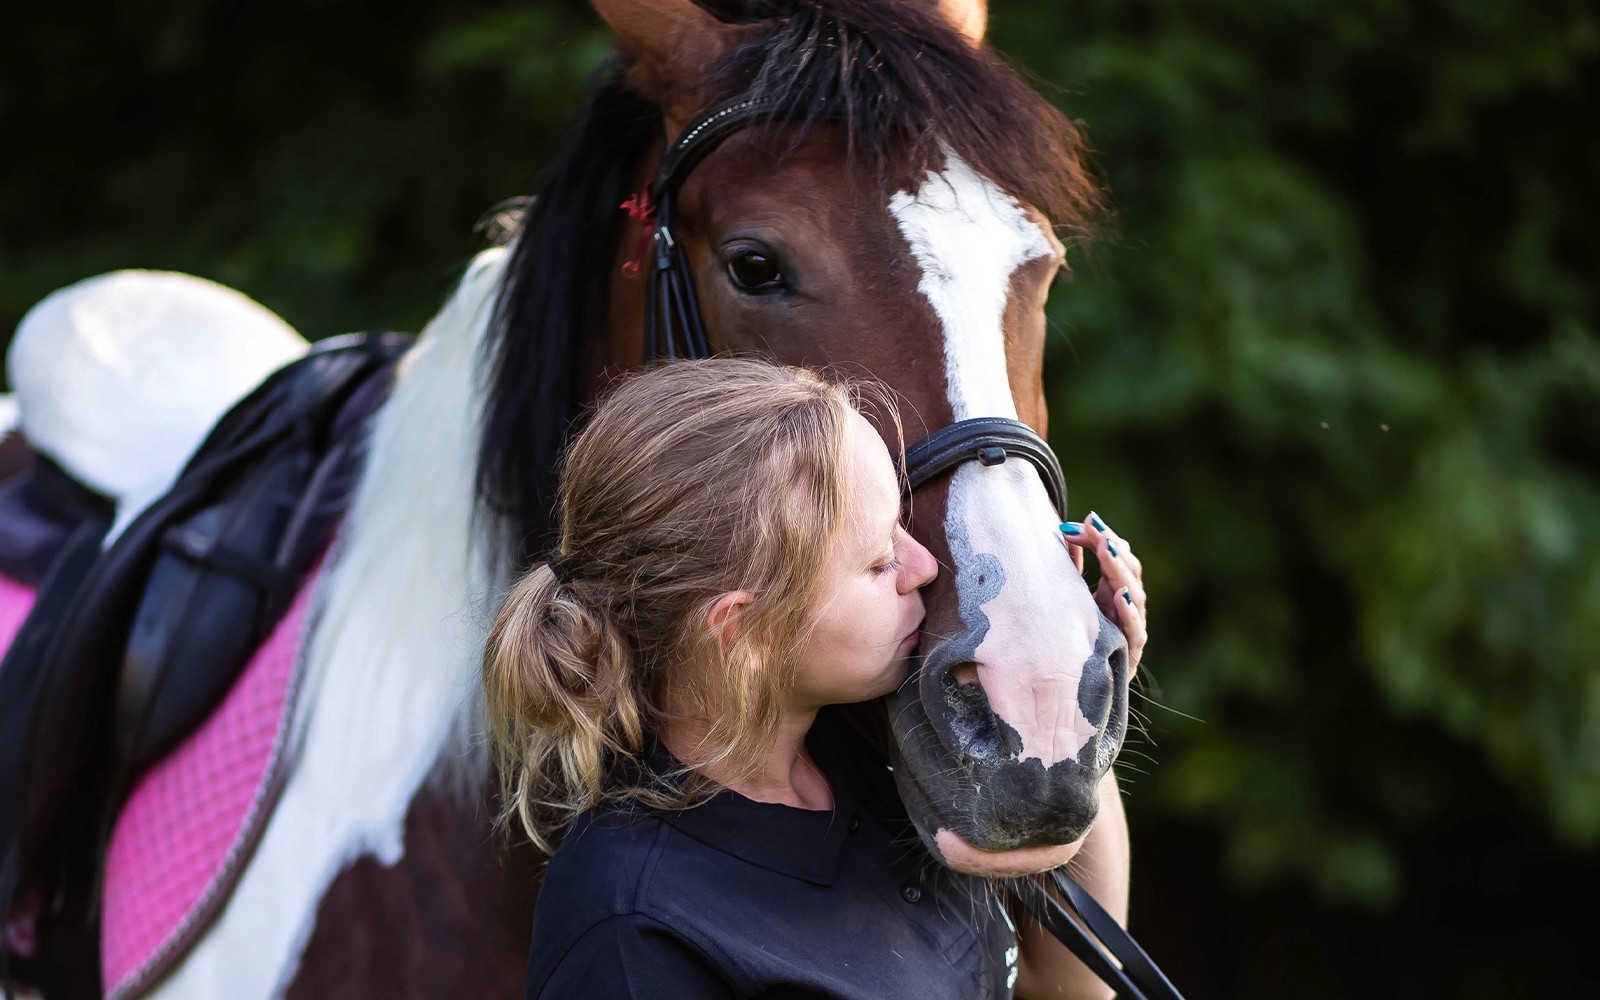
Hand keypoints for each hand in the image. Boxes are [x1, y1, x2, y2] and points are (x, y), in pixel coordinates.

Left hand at [1060, 511, 1146, 675]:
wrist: (1078, 693)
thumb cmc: (1073, 641)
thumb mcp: (1070, 601)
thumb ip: (1071, 569)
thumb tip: (1063, 532)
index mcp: (1113, 590)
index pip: (1116, 555)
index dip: (1103, 537)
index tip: (1084, 521)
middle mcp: (1125, 606)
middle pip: (1127, 569)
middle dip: (1111, 546)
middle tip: (1095, 528)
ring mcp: (1131, 627)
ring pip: (1134, 594)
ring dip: (1120, 571)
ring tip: (1107, 550)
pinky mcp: (1130, 652)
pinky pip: (1134, 631)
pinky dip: (1129, 613)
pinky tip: (1119, 596)